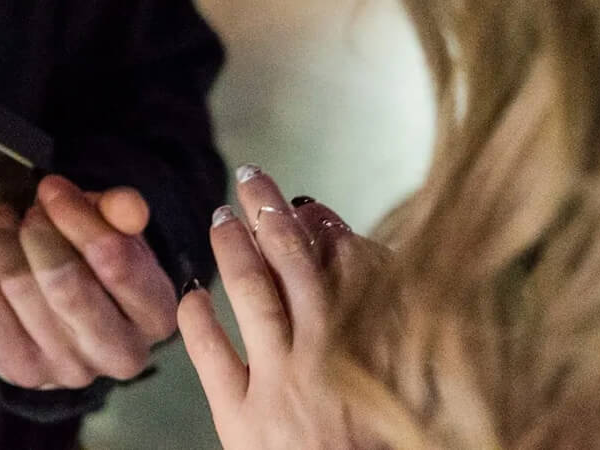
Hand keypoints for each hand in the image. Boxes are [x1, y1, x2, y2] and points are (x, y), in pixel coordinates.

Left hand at [0, 174, 177, 389]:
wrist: (70, 322)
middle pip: (65, 283)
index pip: (116, 262)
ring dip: (3, 241)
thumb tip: (125, 204)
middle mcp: (121, 353)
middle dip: (38, 232)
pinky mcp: (24, 372)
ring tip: (4, 223)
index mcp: (156, 315)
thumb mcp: (118, 232)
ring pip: (20, 288)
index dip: (76, 217)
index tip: (52, 189)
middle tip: (29, 211)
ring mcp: (70, 371)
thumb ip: (124, 212)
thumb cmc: (99, 268)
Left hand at [178, 168, 379, 449]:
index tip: (312, 205)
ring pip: (254, 296)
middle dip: (272, 214)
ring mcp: (282, 388)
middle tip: (254, 177)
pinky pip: (210, 354)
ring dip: (235, 249)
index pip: (356, 267)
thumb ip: (390, 332)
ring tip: (221, 218)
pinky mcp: (242, 422)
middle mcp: (330, 360)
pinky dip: (197, 316)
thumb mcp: (407, 396)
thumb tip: (358, 265)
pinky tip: (192, 294)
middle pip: (299, 265)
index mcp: (380, 351)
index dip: (328, 229)